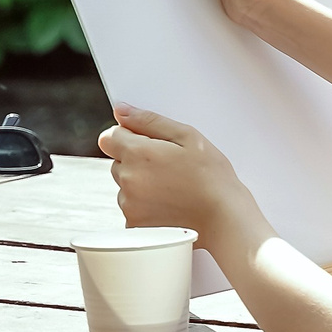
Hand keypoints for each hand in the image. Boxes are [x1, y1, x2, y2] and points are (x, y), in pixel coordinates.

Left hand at [97, 105, 261, 240]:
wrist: (222, 215)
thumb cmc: (211, 176)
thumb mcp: (187, 136)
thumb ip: (149, 121)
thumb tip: (121, 110)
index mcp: (138, 153)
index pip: (109, 137)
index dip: (129, 137)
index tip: (150, 144)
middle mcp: (128, 178)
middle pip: (117, 161)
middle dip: (137, 160)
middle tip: (169, 166)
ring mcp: (129, 203)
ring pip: (124, 183)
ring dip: (140, 182)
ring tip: (172, 185)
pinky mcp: (133, 221)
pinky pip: (130, 204)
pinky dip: (144, 202)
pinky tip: (168, 200)